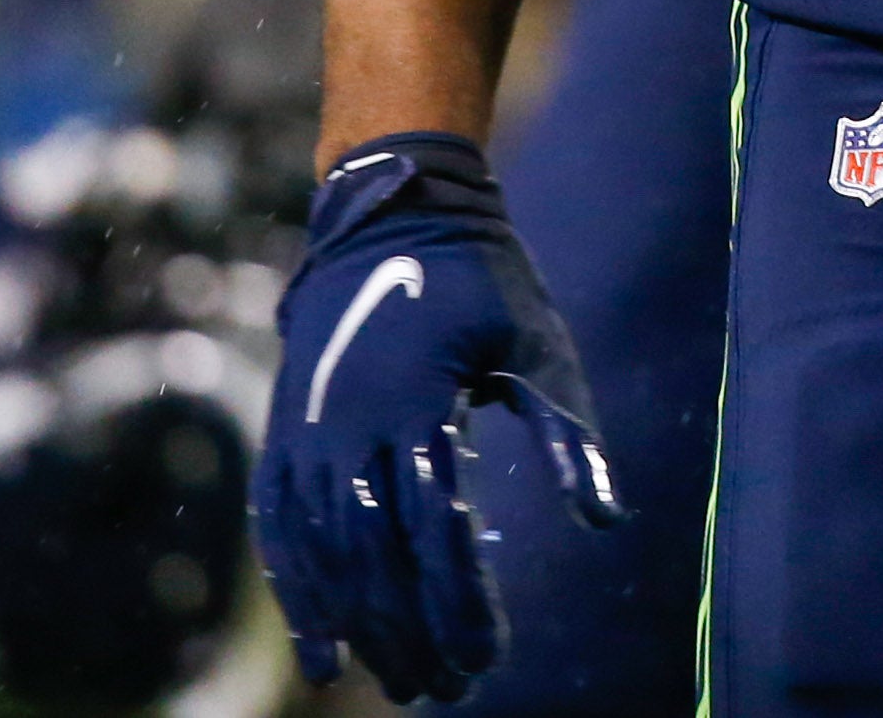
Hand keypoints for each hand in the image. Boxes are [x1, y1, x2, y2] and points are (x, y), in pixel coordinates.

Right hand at [253, 133, 617, 703]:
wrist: (391, 212)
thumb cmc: (481, 280)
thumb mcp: (537, 342)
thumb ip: (567, 432)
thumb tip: (602, 520)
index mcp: (416, 405)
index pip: (437, 532)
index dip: (461, 603)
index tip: (490, 658)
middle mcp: (349, 426)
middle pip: (377, 559)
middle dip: (413, 632)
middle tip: (451, 690)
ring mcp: (307, 431)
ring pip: (326, 555)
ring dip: (361, 628)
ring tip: (400, 683)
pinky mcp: (285, 432)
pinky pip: (279, 529)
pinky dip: (297, 594)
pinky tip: (322, 652)